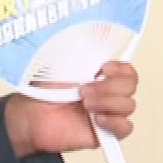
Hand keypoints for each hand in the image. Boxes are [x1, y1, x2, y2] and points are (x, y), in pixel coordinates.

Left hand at [5, 61, 138, 155]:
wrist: (32, 116)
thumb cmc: (44, 91)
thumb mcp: (62, 63)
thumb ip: (83, 49)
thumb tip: (100, 30)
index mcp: (101, 75)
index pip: (127, 70)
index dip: (121, 69)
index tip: (104, 68)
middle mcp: (107, 93)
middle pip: (130, 86)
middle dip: (108, 87)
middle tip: (84, 90)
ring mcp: (108, 112)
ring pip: (128, 105)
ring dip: (107, 103)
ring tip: (85, 104)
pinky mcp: (105, 132)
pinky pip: (125, 128)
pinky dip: (114, 122)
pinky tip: (97, 120)